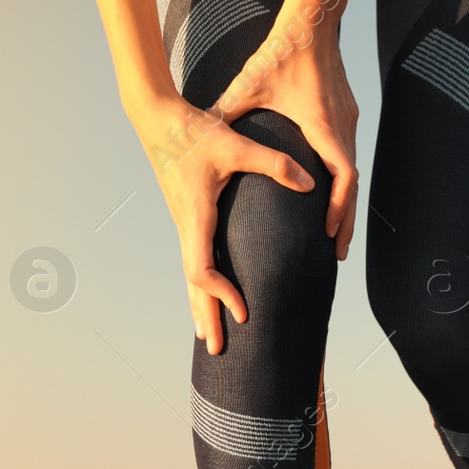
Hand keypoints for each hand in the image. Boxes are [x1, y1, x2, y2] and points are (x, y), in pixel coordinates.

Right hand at [130, 94, 314, 354]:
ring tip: (209, 337)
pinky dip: (200, 286)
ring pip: (191, 277)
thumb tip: (310, 183)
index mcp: (195, 216)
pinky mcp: (187, 219)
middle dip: (207, 317)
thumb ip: (274, 163)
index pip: (201, 270)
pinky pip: (194, 262)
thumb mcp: (236, 144)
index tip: (243, 309)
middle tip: (218, 350)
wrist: (159, 117)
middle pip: (194, 285)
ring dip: (200, 307)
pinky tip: (209, 297)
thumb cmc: (194, 130)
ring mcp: (184, 225)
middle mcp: (186, 227)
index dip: (222, 293)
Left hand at [212, 0, 358, 259]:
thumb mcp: (248, 85)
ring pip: (352, 175)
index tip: (328, 233)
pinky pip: (348, 159)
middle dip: (345, 221)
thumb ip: (226, 112)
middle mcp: (342, 127)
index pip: (343, 176)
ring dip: (346, 206)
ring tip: (336, 237)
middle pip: (352, 186)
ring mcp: (348, 122)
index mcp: (323, 125)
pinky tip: (332, 202)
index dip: (338, 208)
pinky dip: (343, 186)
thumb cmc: (280, 52)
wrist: (311, 21)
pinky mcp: (346, 116)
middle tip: (337, 255)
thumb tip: (196, 133)